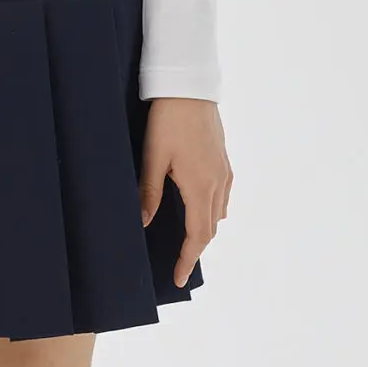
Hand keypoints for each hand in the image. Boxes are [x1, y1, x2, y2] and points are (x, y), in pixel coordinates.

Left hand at [139, 98, 232, 288]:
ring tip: (187, 244)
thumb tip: (143, 223)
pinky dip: (211, 213)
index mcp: (200, 186)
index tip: (179, 278)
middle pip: (210, 229)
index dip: (188, 259)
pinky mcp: (224, 162)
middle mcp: (218, 183)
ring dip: (205, 232)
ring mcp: (224, 172)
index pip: (198, 235)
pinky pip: (222, 197)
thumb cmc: (168, 120)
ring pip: (218, 214)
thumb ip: (149, 192)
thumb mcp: (153, 157)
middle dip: (196, 250)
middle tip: (180, 267)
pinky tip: (199, 212)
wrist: (190, 88)